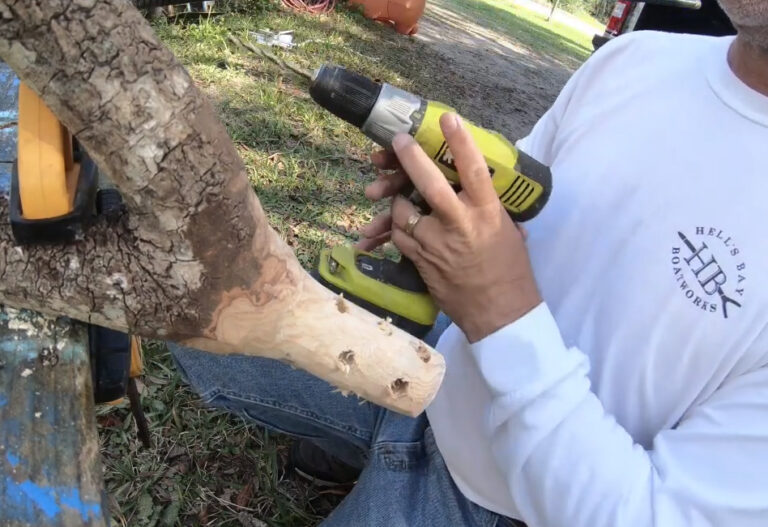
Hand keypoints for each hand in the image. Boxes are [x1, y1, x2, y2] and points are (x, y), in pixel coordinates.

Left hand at [358, 113, 541, 342]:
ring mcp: (436, 244)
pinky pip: (399, 236)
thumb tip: (484, 190)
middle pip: (429, 184)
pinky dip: (397, 227)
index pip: (474, 169)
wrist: (499, 313)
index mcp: (487, 213)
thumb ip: (492, 208)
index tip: (448, 118)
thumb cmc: (510, 271)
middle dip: (410, 159)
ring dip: (399, 200)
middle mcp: (459, 225)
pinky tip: (401, 225)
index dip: (460, 141)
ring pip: (403, 211)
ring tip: (401, 196)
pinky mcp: (420, 261)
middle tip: (399, 141)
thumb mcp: (509, 232)